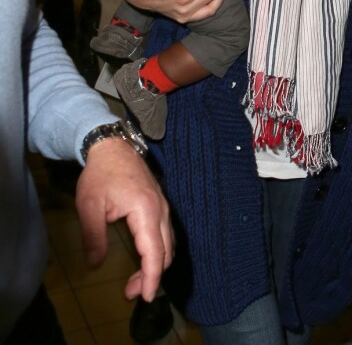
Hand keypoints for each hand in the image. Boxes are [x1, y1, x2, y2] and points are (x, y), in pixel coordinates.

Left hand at [76, 138, 172, 301]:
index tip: (145, 298)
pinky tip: (144, 258)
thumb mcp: (89, 206)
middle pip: (165, 252)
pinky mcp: (160, 204)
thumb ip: (94, 237)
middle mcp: (160, 210)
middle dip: (152, 276)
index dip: (151, 278)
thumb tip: (95, 264)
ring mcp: (163, 206)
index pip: (154, 253)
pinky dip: (158, 251)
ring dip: (156, 265)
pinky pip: (165, 233)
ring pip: (168, 243)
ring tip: (135, 281)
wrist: (113, 146)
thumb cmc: (100, 174)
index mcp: (145, 211)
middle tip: (131, 292)